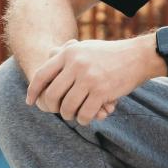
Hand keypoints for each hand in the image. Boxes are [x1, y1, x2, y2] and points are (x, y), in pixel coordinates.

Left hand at [26, 37, 155, 125]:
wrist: (137, 56)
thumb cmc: (109, 54)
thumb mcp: (85, 48)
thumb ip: (66, 52)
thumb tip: (46, 56)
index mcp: (69, 53)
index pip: (41, 75)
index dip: (33, 91)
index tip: (30, 102)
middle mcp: (76, 64)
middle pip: (52, 95)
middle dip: (52, 108)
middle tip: (58, 112)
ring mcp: (88, 78)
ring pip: (67, 107)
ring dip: (69, 116)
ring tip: (74, 115)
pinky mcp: (102, 91)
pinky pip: (84, 114)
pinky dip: (83, 119)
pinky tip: (86, 118)